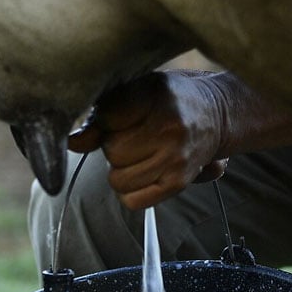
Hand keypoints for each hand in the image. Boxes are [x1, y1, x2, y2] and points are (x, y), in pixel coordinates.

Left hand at [70, 71, 229, 209]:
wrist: (218, 114)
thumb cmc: (169, 100)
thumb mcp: (138, 90)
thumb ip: (103, 115)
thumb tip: (73, 142)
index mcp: (156, 94)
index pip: (106, 118)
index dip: (105, 119)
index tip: (120, 116)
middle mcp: (168, 127)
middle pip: (111, 151)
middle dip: (114, 146)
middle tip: (134, 136)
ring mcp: (175, 158)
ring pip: (118, 179)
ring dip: (122, 170)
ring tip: (141, 154)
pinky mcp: (178, 182)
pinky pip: (132, 201)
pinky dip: (131, 191)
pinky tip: (144, 172)